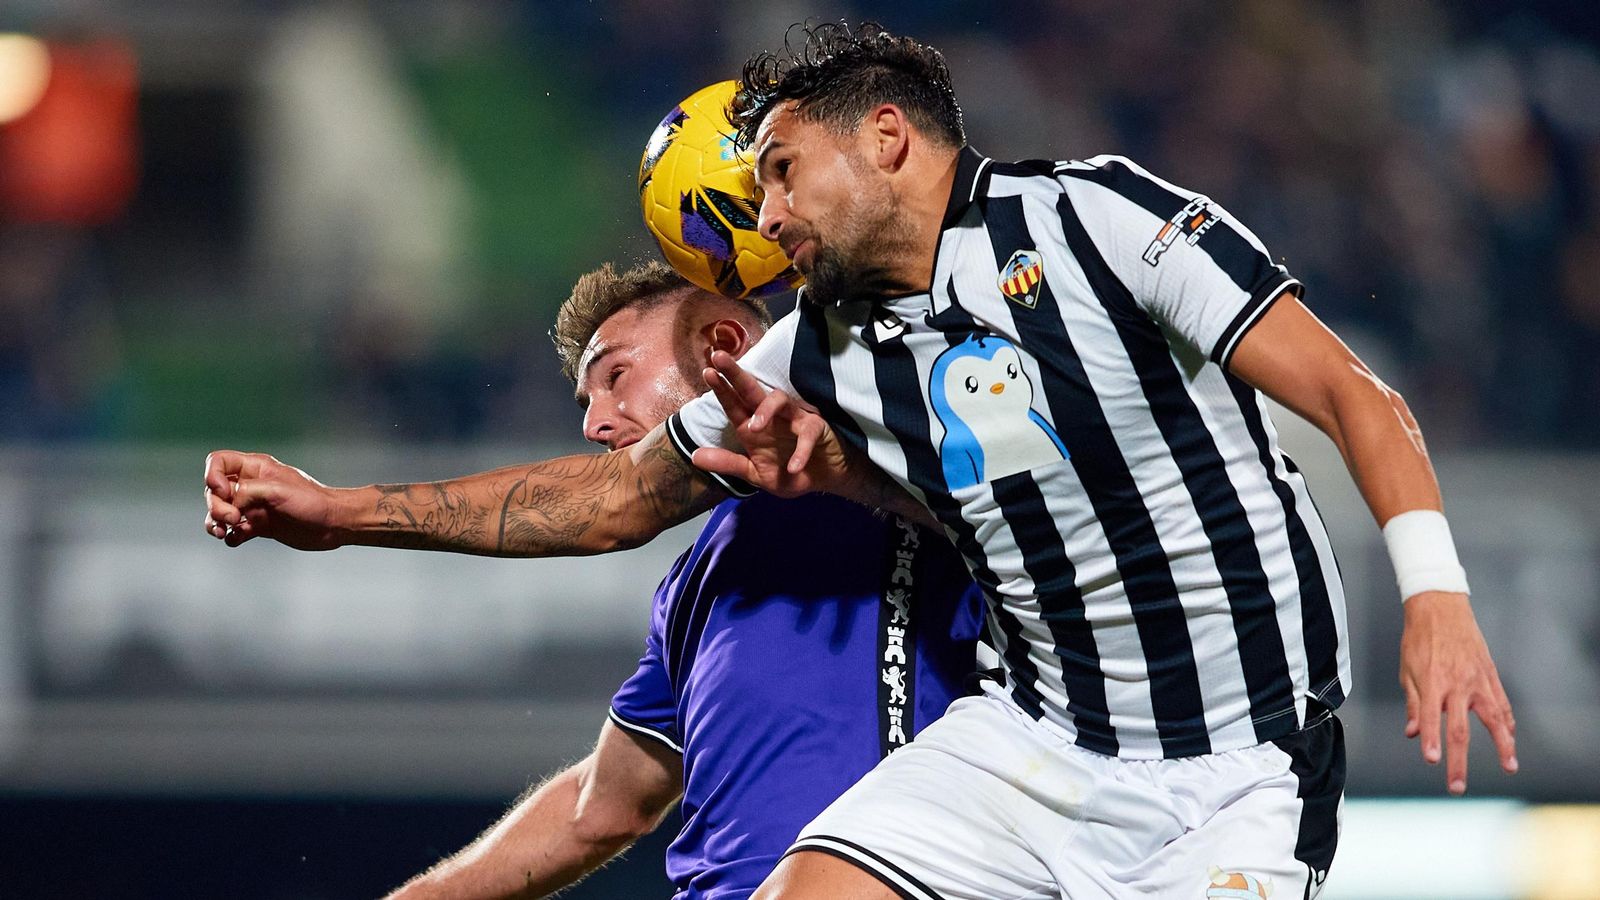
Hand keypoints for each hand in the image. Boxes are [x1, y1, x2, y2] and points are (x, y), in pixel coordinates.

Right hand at [203, 449, 343, 549]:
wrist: (333, 524)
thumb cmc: (312, 502)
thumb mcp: (278, 490)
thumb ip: (248, 491)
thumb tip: (230, 503)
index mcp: (256, 468)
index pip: (218, 462)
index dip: (212, 476)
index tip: (225, 493)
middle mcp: (251, 485)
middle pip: (215, 491)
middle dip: (216, 506)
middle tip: (233, 518)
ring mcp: (254, 506)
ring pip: (220, 512)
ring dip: (215, 522)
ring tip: (223, 533)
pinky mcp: (259, 525)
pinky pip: (234, 530)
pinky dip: (230, 536)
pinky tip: (237, 539)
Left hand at [690, 350, 848, 497]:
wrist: (825, 479)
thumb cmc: (789, 472)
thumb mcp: (754, 474)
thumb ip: (728, 464)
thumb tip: (694, 457)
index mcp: (753, 425)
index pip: (734, 403)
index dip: (721, 388)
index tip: (707, 372)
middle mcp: (771, 416)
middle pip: (752, 389)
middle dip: (735, 373)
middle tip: (718, 358)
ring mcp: (794, 418)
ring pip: (780, 400)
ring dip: (765, 410)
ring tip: (754, 428)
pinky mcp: (816, 429)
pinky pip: (807, 434)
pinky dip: (800, 451)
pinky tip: (793, 467)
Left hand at [1398, 591, 1516, 793]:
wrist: (1441, 608)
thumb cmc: (1419, 639)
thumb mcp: (1407, 670)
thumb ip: (1414, 704)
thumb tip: (1414, 733)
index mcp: (1432, 682)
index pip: (1432, 719)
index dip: (1431, 741)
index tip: (1432, 760)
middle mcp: (1457, 685)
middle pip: (1459, 730)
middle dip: (1458, 761)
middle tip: (1457, 786)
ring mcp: (1477, 681)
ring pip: (1494, 719)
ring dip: (1503, 745)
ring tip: (1509, 767)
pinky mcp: (1490, 675)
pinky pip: (1502, 703)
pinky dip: (1508, 722)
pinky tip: (1511, 737)